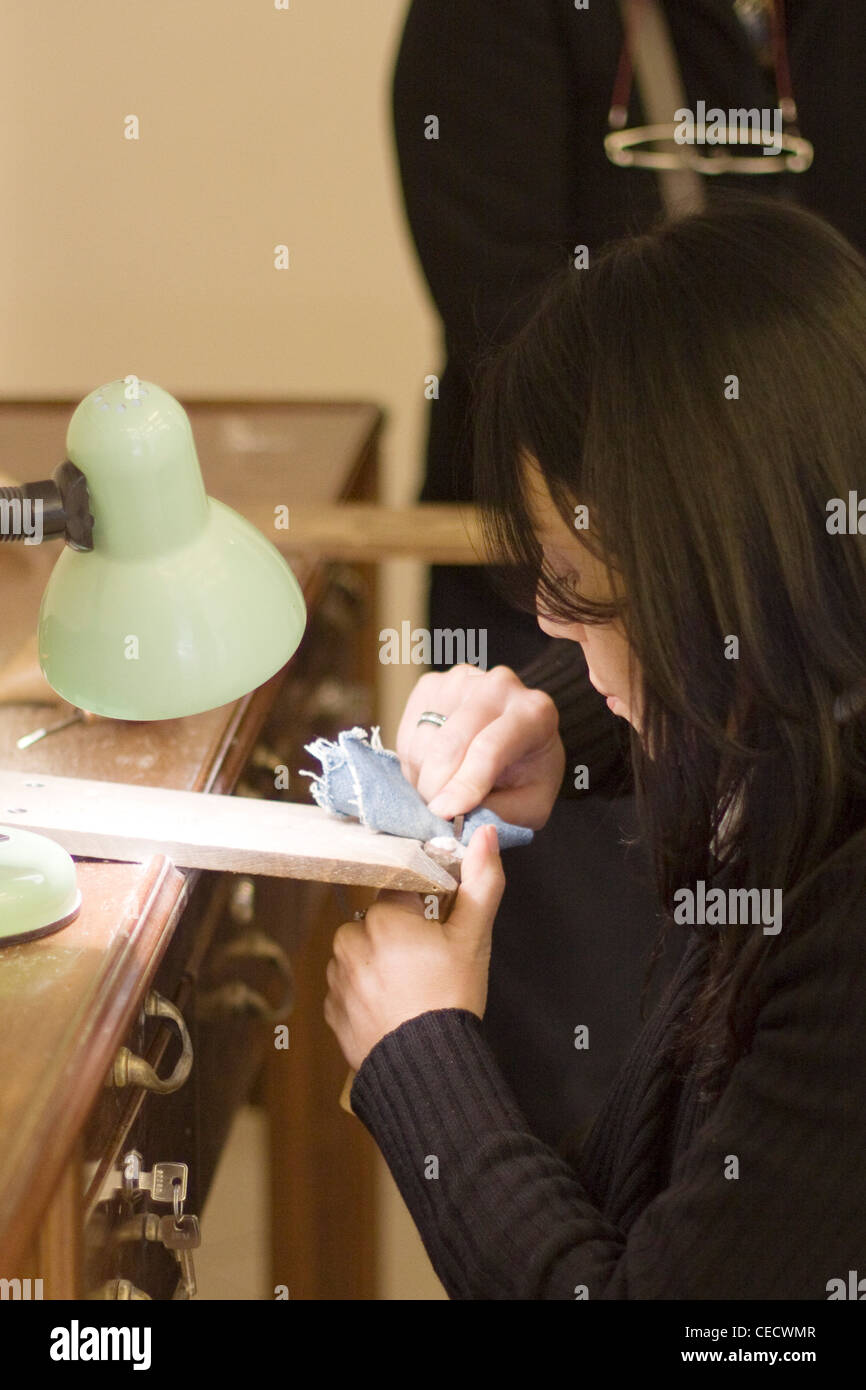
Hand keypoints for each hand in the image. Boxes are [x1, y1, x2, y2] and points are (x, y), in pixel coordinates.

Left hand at [324, 823, 504, 1071]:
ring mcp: (336, 977)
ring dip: (379, 965)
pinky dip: (365, 995)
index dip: (422, 907)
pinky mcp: (331, 1009)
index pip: (400, 891)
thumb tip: (485, 834)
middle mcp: (350, 940)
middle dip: (399, 938)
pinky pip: (347, 988)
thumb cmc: (450, 999)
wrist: (425, 1069)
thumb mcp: (474, 938)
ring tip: (410, 992)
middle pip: (378, 924)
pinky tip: (391, 1009)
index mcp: (383, 916)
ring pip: (360, 954)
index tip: (437, 927)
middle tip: (428, 966)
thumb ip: (482, 882)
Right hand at [395, 663, 564, 828]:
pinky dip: (414, 763)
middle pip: (450, 742)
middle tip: (438, 814)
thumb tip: (459, 819)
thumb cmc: (527, 775)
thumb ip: (500, 815)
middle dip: (437, 786)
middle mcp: (499, 685)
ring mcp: (461, 680)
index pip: (490, 748)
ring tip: (447, 789)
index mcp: (535, 713)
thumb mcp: (531, 805)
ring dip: (425, 778)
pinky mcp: (431, 684)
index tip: (446, 813)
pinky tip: (437, 768)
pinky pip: (407, 734)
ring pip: (423, 742)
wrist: (518, 739)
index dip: (465, 784)